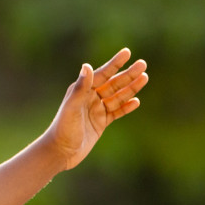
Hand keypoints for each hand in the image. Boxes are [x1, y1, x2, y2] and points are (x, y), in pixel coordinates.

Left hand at [43, 48, 148, 169]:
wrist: (60, 152)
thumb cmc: (63, 128)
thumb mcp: (72, 107)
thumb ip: (81, 88)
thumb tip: (87, 65)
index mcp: (82, 91)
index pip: (102, 74)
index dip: (115, 63)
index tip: (127, 52)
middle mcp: (90, 98)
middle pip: (113, 84)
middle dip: (128, 74)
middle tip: (143, 64)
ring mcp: (96, 111)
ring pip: (117, 97)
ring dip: (131, 88)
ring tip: (145, 78)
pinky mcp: (100, 123)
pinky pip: (116, 112)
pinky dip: (126, 107)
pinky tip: (136, 102)